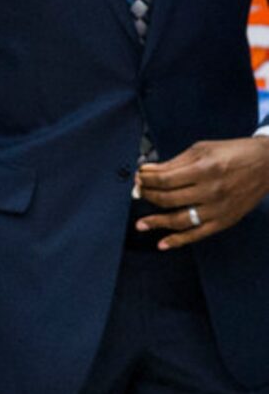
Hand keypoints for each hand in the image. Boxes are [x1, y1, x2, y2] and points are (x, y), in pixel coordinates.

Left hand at [134, 137, 268, 249]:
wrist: (267, 164)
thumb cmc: (233, 153)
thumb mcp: (203, 149)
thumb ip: (175, 162)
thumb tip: (147, 171)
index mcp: (205, 169)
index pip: (165, 179)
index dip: (147, 181)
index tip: (139, 179)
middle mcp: (211, 190)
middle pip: (169, 199)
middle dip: (148, 196)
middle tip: (138, 194)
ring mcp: (218, 208)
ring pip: (179, 220)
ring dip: (156, 222)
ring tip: (140, 224)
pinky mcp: (224, 221)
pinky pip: (197, 235)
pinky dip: (178, 241)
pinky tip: (162, 243)